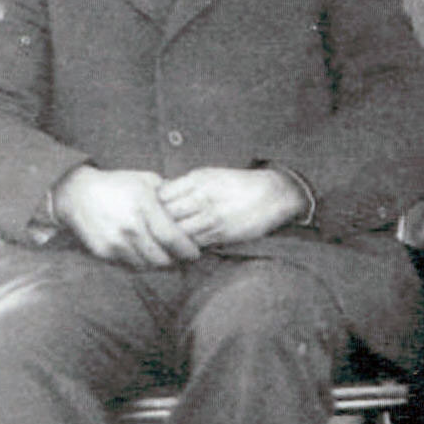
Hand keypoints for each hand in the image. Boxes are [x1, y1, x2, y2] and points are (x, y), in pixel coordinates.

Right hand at [52, 166, 200, 267]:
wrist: (77, 193)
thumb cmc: (118, 185)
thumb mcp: (146, 180)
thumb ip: (169, 194)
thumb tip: (191, 204)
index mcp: (144, 206)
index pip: (172, 237)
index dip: (187, 249)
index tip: (195, 253)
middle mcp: (131, 226)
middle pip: (161, 257)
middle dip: (175, 260)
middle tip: (182, 257)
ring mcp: (116, 241)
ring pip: (146, 264)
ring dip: (158, 263)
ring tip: (165, 256)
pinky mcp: (104, 252)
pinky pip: (130, 264)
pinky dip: (140, 262)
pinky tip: (144, 253)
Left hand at [157, 167, 308, 246]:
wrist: (273, 194)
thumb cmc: (240, 184)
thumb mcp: (211, 175)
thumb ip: (187, 185)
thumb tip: (162, 196)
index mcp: (198, 179)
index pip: (162, 195)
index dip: (152, 205)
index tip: (149, 212)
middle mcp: (203, 197)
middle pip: (166, 215)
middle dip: (156, 224)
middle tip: (150, 232)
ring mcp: (212, 216)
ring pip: (178, 232)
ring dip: (169, 239)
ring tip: (162, 243)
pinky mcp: (222, 233)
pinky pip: (194, 243)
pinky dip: (185, 247)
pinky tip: (181, 248)